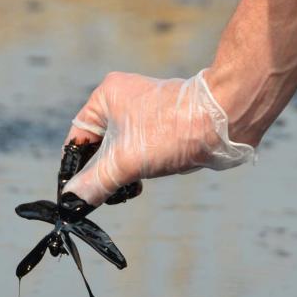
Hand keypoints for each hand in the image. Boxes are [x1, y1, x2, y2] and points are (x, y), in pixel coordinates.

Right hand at [62, 70, 254, 205]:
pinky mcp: (161, 124)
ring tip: (127, 190)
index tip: (74, 192)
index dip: (74, 166)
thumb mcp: (126, 162)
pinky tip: (142, 183)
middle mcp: (122, 99)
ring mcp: (144, 111)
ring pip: (119, 150)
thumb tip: (73, 200)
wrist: (223, 122)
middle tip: (104, 195)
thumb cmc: (173, 131)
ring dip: (120, 173)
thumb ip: (95, 182)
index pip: (77, 137)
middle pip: (98, 145)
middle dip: (101, 172)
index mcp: (106, 96)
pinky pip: (138, 149)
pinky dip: (137, 168)